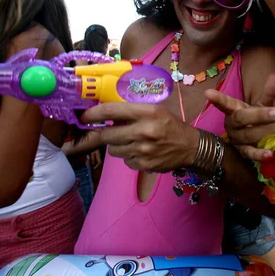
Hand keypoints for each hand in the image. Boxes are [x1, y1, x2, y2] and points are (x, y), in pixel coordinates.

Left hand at [81, 103, 198, 172]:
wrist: (190, 147)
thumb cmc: (170, 125)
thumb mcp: (155, 111)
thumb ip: (132, 112)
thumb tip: (104, 115)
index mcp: (147, 113)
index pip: (111, 111)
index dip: (93, 114)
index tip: (84, 116)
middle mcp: (144, 131)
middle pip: (107, 134)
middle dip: (104, 133)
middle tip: (109, 131)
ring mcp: (143, 150)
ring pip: (113, 149)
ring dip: (117, 145)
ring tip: (131, 141)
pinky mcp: (143, 165)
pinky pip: (124, 160)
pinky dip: (128, 156)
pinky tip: (140, 151)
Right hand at [205, 74, 274, 160]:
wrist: (256, 138)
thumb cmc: (256, 119)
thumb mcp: (262, 104)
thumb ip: (268, 93)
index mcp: (233, 110)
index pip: (225, 103)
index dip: (217, 99)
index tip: (207, 93)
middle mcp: (231, 125)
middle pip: (241, 119)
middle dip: (259, 115)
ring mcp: (236, 140)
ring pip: (247, 136)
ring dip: (264, 132)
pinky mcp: (242, 153)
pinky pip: (249, 153)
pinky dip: (259, 154)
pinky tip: (269, 154)